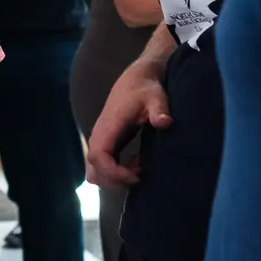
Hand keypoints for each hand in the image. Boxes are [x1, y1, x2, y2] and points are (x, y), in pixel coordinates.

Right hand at [86, 58, 172, 186]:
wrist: (137, 80)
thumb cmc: (146, 89)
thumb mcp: (156, 97)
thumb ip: (159, 109)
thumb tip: (165, 123)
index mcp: (108, 125)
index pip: (98, 156)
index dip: (114, 172)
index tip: (137, 175)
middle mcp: (99, 135)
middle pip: (94, 170)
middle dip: (116, 181)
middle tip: (141, 177)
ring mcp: (100, 141)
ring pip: (95, 172)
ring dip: (115, 180)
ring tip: (139, 171)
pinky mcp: (105, 144)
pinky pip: (102, 168)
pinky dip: (116, 174)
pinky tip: (137, 165)